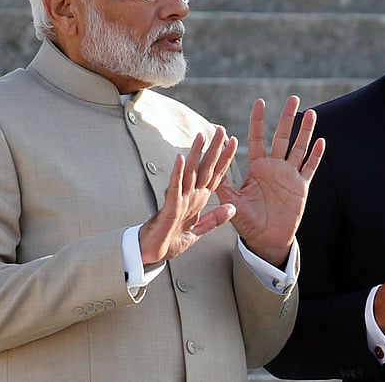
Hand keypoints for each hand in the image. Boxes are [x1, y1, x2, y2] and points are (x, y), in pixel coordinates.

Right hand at [138, 126, 237, 263]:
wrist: (151, 254)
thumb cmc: (170, 241)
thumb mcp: (197, 231)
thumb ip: (214, 220)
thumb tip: (232, 209)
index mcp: (198, 200)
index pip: (215, 175)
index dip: (225, 159)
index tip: (233, 142)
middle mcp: (190, 195)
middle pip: (205, 168)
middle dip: (214, 149)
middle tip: (221, 129)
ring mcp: (180, 199)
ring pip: (190, 173)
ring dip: (196, 154)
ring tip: (201, 136)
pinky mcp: (170, 207)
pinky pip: (175, 188)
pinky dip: (178, 173)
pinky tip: (181, 159)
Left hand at [217, 96, 324, 266]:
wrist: (266, 239)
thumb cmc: (247, 221)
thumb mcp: (232, 202)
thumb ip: (223, 185)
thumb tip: (209, 166)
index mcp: (257, 168)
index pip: (258, 139)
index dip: (259, 121)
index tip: (260, 102)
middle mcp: (274, 167)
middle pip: (282, 137)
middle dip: (287, 118)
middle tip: (292, 98)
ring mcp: (289, 175)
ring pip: (299, 148)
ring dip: (304, 131)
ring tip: (310, 113)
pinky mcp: (301, 187)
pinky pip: (309, 168)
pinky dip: (315, 155)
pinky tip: (320, 141)